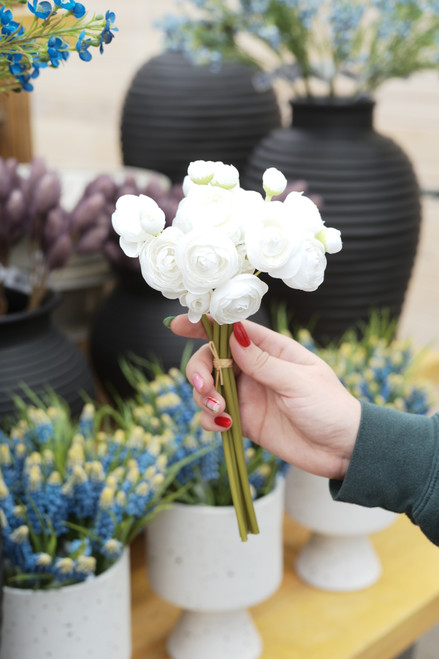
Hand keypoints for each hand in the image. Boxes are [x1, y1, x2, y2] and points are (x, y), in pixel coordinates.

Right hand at [170, 316, 360, 479]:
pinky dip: (209, 421)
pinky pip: (214, 416)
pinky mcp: (244, 422)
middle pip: (210, 359)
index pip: (230, 330)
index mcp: (271, 350)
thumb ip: (263, 362)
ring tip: (219, 412)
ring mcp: (247, 395)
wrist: (343, 449)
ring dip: (203, 398)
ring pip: (208, 388)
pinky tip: (222, 427)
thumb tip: (232, 334)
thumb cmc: (329, 407)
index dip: (202, 325)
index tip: (177, 326)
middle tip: (205, 388)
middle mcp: (254, 369)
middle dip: (199, 371)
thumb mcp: (298, 382)